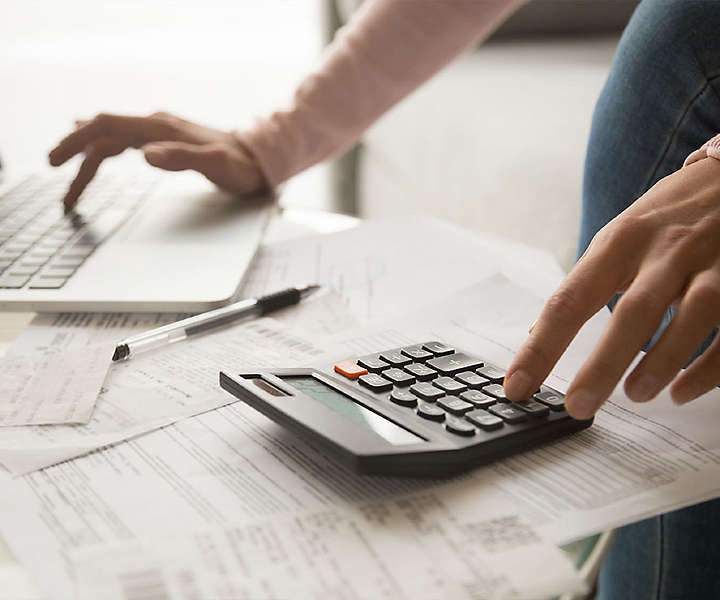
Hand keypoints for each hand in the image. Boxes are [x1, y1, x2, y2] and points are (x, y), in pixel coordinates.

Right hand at [48, 112, 267, 209]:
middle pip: (101, 132)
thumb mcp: (215, 164)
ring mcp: (158, 133)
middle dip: (74, 153)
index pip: (106, 126)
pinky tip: (94, 153)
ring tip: (72, 189)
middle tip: (55, 177)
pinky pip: (123, 144)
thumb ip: (182, 158)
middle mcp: (155, 125)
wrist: (257, 160)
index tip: (55, 161)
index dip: (77, 140)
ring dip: (87, 161)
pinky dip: (103, 153)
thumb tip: (145, 155)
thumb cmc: (240, 166)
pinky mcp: (163, 142)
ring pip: (110, 141)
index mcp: (160, 128)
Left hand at [504, 157, 719, 417]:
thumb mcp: (618, 238)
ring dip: (662, 360)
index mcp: (619, 243)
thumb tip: (536, 334)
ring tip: (635, 395)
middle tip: (578, 406)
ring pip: (693, 314)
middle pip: (634, 310)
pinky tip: (683, 392)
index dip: (541, 346)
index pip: (571, 299)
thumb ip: (585, 285)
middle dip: (604, 363)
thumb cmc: (663, 218)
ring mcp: (713, 263)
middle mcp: (665, 250)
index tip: (517, 386)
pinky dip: (709, 367)